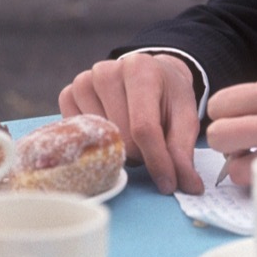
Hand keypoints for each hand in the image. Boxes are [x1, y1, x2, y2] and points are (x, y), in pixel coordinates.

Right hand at [58, 54, 203, 195]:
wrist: (150, 76)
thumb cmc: (167, 96)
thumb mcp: (185, 117)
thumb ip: (183, 150)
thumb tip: (189, 186)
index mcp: (141, 69)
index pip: (144, 127)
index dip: (156, 161)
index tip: (167, 184)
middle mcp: (107, 70)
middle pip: (120, 135)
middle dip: (138, 153)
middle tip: (148, 147)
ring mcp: (84, 81)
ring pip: (97, 137)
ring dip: (117, 147)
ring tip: (130, 136)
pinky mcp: (68, 94)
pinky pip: (76, 132)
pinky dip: (94, 141)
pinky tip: (109, 131)